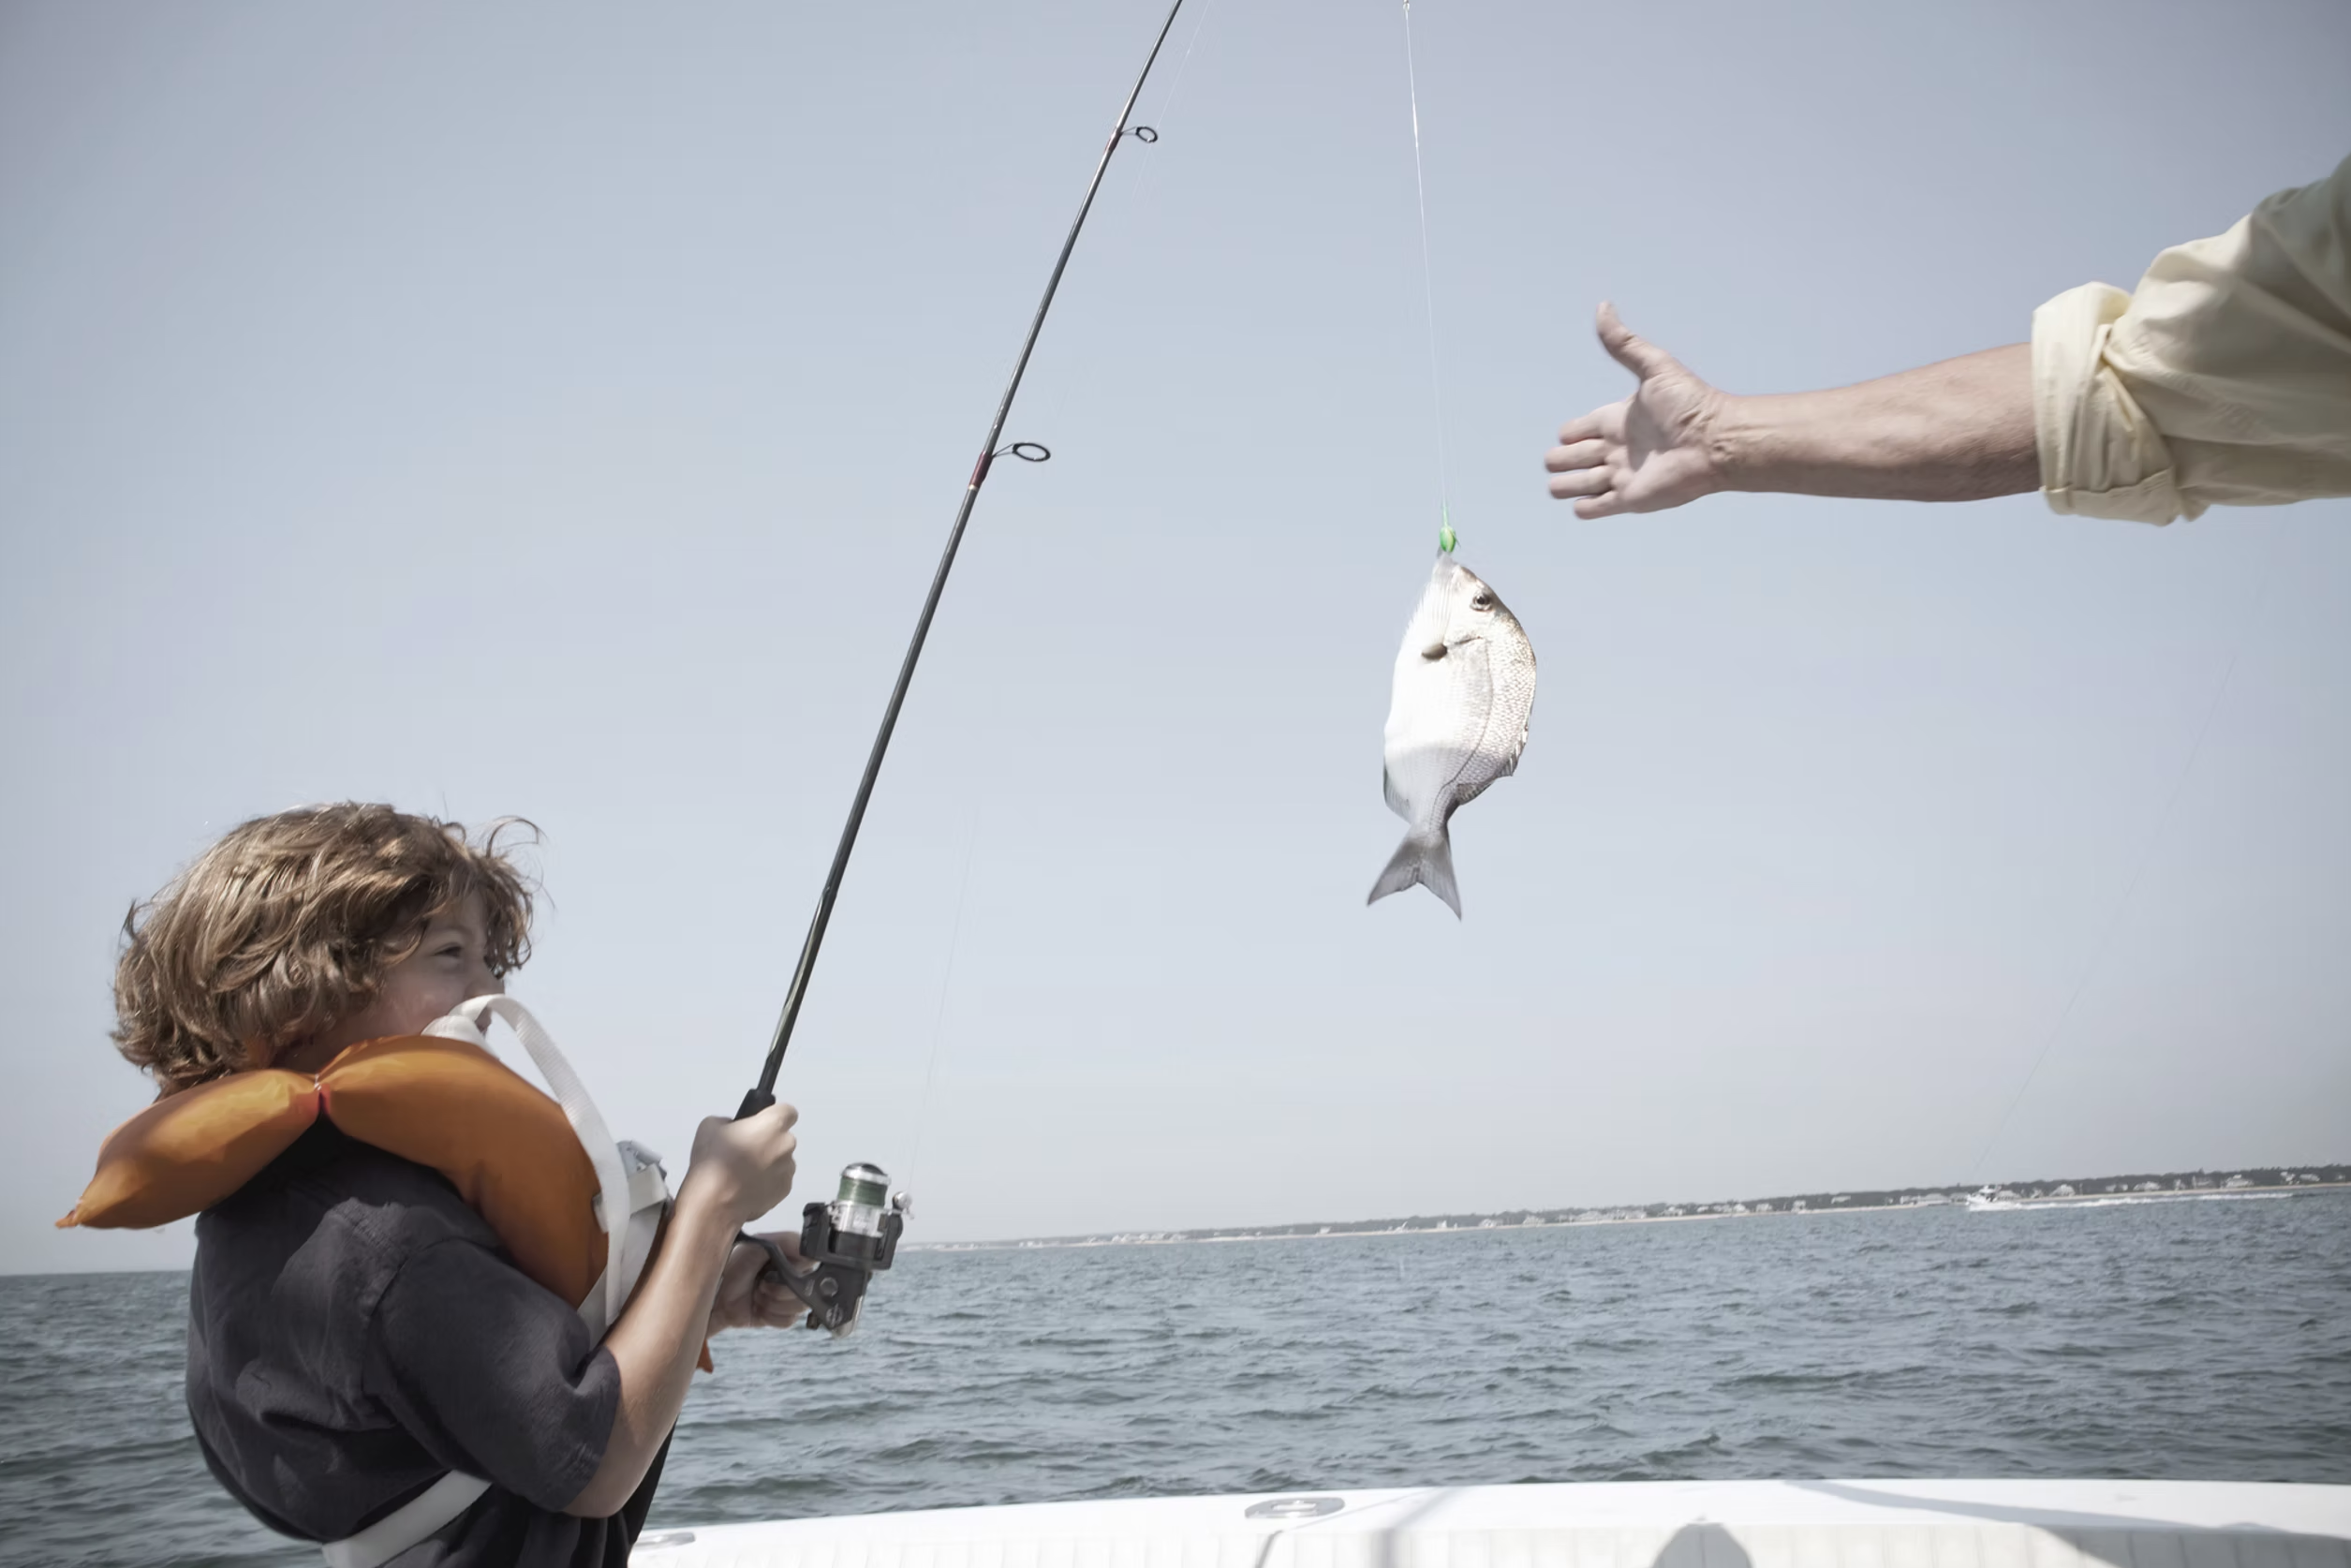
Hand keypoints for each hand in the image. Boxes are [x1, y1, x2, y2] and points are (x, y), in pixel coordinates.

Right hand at [679, 1103, 798, 1229]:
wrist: (714, 1202)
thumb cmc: (713, 1159)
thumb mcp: (711, 1126)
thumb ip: (730, 1122)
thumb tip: (736, 1130)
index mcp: (773, 1124)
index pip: (788, 1111)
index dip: (774, 1116)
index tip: (760, 1124)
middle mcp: (787, 1145)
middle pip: (783, 1138)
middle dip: (769, 1142)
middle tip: (744, 1152)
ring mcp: (788, 1170)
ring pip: (782, 1160)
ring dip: (769, 1163)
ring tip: (743, 1175)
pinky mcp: (785, 1191)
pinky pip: (779, 1180)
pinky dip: (768, 1183)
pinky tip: (747, 1188)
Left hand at [708, 1230, 810, 1334]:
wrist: (713, 1299)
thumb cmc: (729, 1269)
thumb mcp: (754, 1249)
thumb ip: (784, 1243)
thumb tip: (810, 1252)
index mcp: (789, 1253)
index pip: (812, 1260)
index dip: (798, 1269)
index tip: (778, 1272)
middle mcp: (792, 1274)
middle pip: (808, 1287)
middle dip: (780, 1290)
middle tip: (760, 1285)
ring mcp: (787, 1295)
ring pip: (800, 1306)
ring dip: (774, 1304)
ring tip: (757, 1296)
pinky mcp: (780, 1314)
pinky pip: (789, 1320)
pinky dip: (771, 1317)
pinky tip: (759, 1309)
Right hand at [1545, 303, 1728, 516]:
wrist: (1717, 441)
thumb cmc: (1691, 404)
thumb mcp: (1654, 367)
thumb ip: (1624, 343)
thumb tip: (1603, 306)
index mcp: (1615, 420)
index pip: (1573, 432)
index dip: (1569, 434)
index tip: (1581, 432)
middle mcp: (1614, 450)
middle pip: (1566, 459)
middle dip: (1562, 460)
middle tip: (1591, 454)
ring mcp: (1619, 477)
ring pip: (1572, 486)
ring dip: (1568, 483)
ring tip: (1592, 476)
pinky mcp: (1628, 500)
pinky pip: (1591, 509)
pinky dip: (1583, 506)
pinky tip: (1590, 497)